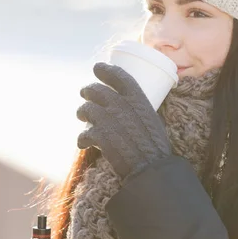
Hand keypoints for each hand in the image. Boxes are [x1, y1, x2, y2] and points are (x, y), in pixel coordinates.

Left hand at [76, 62, 170, 178]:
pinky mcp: (101, 137)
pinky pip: (83, 134)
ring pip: (87, 109)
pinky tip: (83, 144)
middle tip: (85, 94)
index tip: (98, 67)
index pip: (120, 77)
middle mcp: (123, 106)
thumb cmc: (155, 148)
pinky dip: (82, 139)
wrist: (152, 170)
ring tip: (82, 116)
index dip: (107, 70)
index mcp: (139, 100)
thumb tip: (128, 107)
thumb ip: (139, 111)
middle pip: (97, 90)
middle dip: (88, 90)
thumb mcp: (153, 121)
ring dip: (82, 112)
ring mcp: (110, 120)